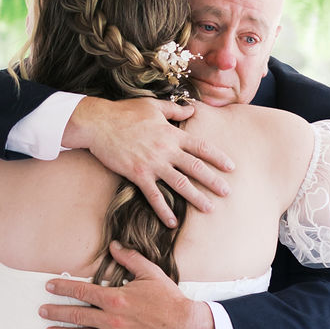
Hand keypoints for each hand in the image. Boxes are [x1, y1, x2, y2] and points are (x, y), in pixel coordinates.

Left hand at [39, 243, 216, 328]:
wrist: (185, 325)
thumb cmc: (168, 299)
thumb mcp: (150, 273)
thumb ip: (129, 259)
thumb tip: (113, 245)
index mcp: (116, 298)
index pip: (82, 291)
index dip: (63, 288)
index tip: (49, 287)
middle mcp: (112, 318)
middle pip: (77, 314)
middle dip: (56, 312)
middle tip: (41, 311)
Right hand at [62, 98, 234, 226]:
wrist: (99, 123)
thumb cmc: (125, 112)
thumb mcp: (153, 106)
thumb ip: (175, 109)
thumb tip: (193, 109)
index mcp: (172, 134)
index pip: (201, 147)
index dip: (218, 157)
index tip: (231, 167)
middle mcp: (166, 150)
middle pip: (196, 168)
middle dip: (213, 181)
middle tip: (227, 193)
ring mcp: (153, 164)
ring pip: (180, 184)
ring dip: (196, 198)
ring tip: (209, 208)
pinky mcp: (138, 175)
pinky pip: (154, 196)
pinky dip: (164, 210)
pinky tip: (173, 222)